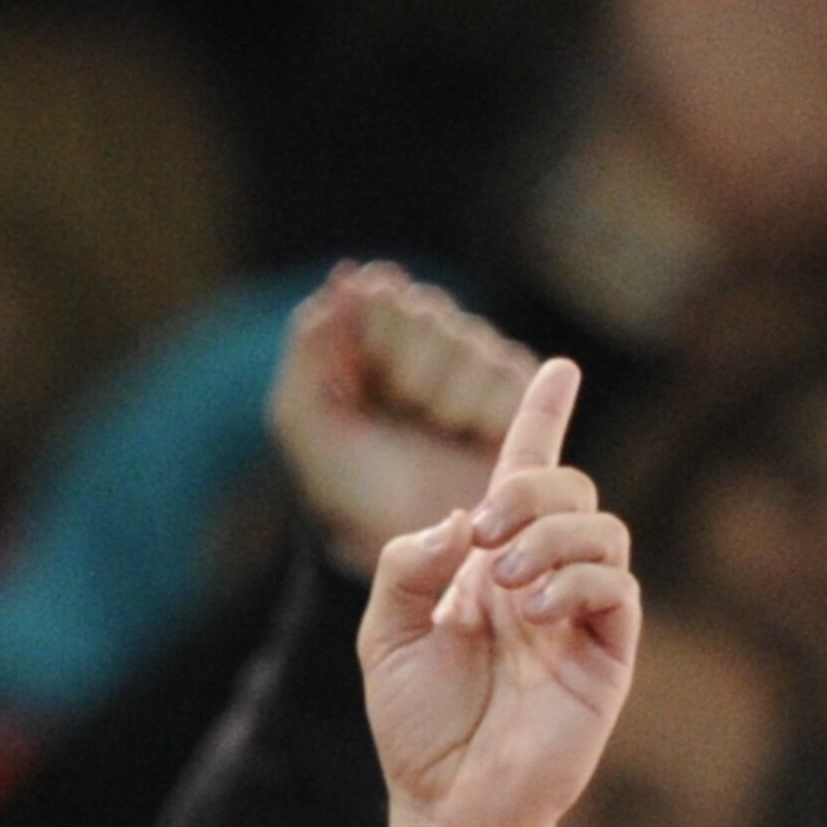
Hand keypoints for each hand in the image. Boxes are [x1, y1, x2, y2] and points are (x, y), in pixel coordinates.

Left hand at [269, 264, 534, 576]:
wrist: (413, 548)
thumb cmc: (352, 490)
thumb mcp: (307, 421)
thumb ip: (311, 345)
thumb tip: (345, 277)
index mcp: (370, 341)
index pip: (379, 293)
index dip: (377, 331)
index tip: (369, 377)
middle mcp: (427, 344)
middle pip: (427, 314)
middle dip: (408, 369)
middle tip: (403, 411)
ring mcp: (476, 367)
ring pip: (468, 345)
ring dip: (445, 395)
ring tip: (437, 433)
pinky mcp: (520, 397)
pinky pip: (508, 376)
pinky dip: (484, 410)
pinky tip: (468, 438)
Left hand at [358, 359, 638, 826]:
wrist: (446, 804)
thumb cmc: (417, 724)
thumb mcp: (382, 632)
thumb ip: (405, 565)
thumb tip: (458, 521)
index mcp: (489, 563)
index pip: (524, 477)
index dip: (544, 420)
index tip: (559, 369)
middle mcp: (541, 578)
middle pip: (568, 488)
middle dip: (527, 487)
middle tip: (480, 533)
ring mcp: (579, 615)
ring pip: (602, 529)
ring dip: (551, 533)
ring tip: (503, 580)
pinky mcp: (607, 655)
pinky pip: (617, 588)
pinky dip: (577, 579)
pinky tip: (533, 608)